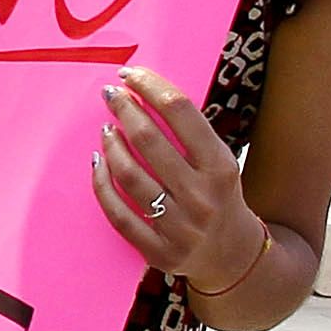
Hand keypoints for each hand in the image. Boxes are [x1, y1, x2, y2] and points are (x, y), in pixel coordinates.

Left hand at [88, 66, 258, 283]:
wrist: (233, 256)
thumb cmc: (219, 196)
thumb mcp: (219, 160)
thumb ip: (189, 132)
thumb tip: (141, 90)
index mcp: (220, 166)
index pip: (180, 111)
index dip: (150, 85)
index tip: (130, 73)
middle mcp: (202, 197)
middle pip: (149, 140)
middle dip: (124, 109)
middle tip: (111, 94)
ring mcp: (180, 228)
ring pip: (129, 175)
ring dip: (111, 144)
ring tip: (106, 129)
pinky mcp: (159, 252)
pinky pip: (118, 214)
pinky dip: (102, 184)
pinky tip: (98, 163)